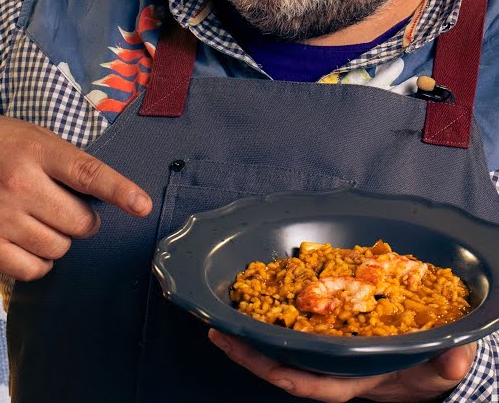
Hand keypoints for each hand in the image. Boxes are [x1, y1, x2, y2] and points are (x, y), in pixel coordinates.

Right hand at [0, 113, 151, 280]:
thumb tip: (103, 195)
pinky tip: (29, 243)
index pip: (88, 174)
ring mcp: (1, 217)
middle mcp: (19, 184)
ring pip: (59, 248)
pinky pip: (32, 269)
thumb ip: (63, 161)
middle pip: (80, 223)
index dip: (120, 191)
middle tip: (65, 208)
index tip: (141, 205)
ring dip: (58, 240)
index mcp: (34, 151)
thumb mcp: (28, 135)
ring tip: (39, 221)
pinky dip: (39, 261)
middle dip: (82, 220)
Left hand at [210, 329, 474, 401]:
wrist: (427, 361)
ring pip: (279, 343)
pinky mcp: (324, 328)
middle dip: (247, 351)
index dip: (276, 372)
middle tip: (216, 330)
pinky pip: (292, 321)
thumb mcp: (440, 369)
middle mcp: (329, 364)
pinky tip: (253, 291)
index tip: (249, 358)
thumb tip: (456, 356)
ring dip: (251, 330)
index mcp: (349, 378)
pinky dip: (272, 310)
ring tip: (220, 312)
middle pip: (279, 363)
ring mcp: (323, 348)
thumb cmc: (429, 368)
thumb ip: (446, 365)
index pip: (307, 383)